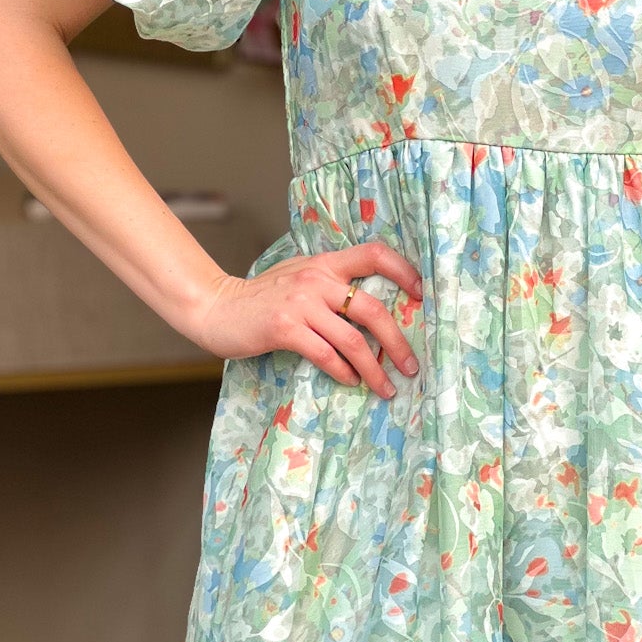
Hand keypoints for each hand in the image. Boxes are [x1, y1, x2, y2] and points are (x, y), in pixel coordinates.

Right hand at [182, 242, 422, 397]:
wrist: (217, 308)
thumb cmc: (262, 296)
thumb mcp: (298, 276)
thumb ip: (330, 282)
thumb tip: (371, 304)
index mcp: (325, 262)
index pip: (375, 254)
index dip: (405, 271)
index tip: (424, 295)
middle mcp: (317, 278)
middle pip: (373, 309)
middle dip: (398, 341)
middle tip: (411, 366)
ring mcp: (301, 303)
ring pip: (353, 340)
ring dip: (374, 369)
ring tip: (386, 387)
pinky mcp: (285, 328)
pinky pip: (326, 354)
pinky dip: (343, 372)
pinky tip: (351, 382)